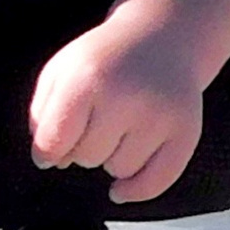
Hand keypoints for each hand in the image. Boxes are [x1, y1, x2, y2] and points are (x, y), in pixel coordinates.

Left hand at [29, 3, 211, 201]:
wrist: (162, 39)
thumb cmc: (100, 62)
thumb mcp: (60, 73)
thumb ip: (42, 116)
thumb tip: (49, 161)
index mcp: (86, 79)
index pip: (55, 140)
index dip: (46, 153)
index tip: (47, 154)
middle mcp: (126, 97)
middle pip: (86, 157)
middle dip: (81, 148)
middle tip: (93, 124)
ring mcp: (160, 115)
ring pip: (119, 170)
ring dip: (110, 159)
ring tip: (117, 129)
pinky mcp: (187, 131)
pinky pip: (156, 182)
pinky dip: (135, 190)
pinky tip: (119, 190)